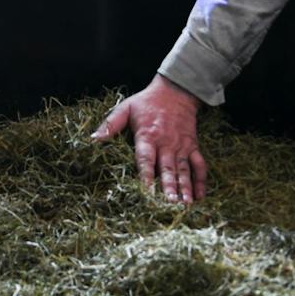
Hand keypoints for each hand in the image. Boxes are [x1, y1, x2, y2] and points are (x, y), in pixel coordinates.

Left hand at [91, 75, 207, 204]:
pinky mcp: (192, 145)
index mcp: (148, 136)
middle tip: (169, 205)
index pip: (146, 160)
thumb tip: (93, 140)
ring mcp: (181, 146)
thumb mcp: (126, 108)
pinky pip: (199, 164)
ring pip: (183, 170)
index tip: (146, 194)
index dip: (145, 177)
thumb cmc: (147, 102)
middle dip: (168, 188)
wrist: (176, 90)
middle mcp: (166, 143)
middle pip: (167, 169)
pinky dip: (201, 180)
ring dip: (185, 188)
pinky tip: (201, 196)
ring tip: (185, 206)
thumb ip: (110, 124)